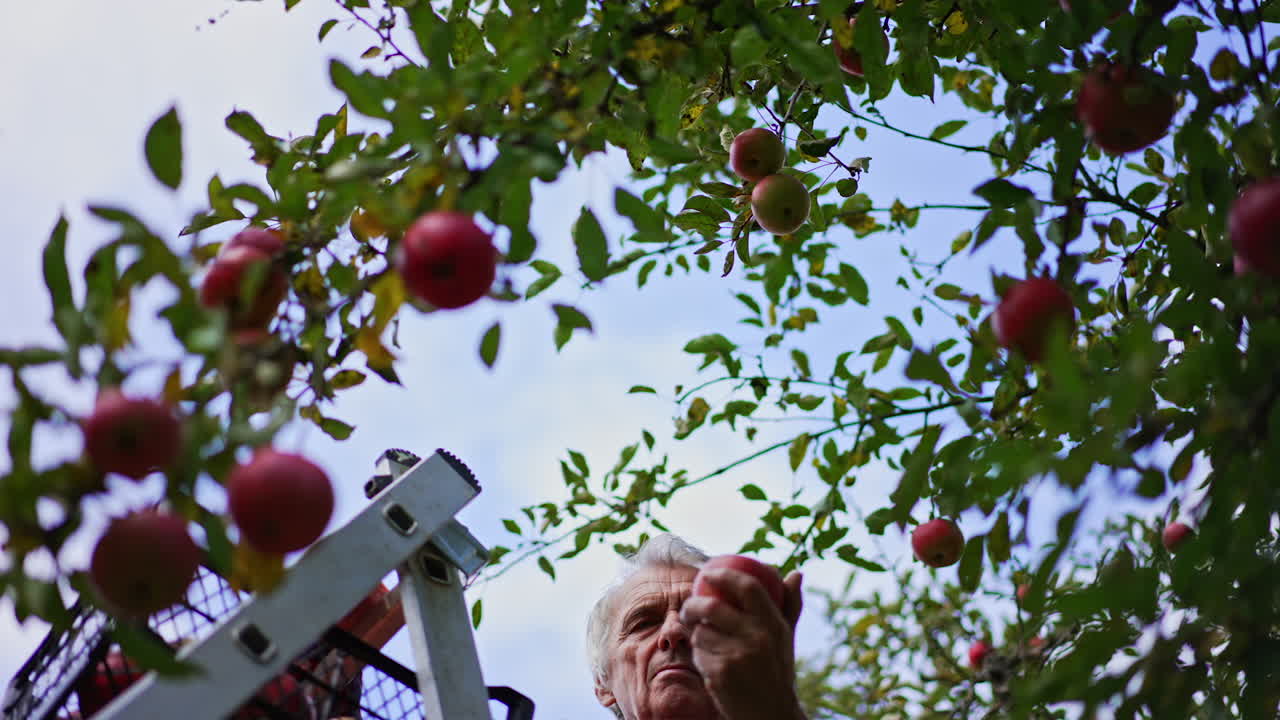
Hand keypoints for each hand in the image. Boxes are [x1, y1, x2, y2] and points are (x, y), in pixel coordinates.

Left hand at [680, 569, 805, 719]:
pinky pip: (698, 653)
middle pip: (711, 607)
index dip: (725, 575)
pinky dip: (699, 655)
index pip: (748, 587)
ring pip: (700, 632)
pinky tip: (709, 662)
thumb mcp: (786, 638)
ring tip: (707, 643)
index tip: (708, 572)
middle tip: (689, 607)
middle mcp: (757, 637)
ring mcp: (738, 656)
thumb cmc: (776, 671)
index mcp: (774, 624)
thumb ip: (790, 605)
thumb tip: (796, 573)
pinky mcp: (720, 674)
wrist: (771, 714)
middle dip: (692, 605)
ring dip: (697, 635)